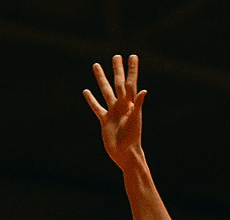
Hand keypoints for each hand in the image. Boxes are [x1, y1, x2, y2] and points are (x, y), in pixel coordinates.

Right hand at [84, 54, 145, 169]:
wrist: (125, 153)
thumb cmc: (133, 138)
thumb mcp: (135, 119)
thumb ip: (138, 104)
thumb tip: (143, 91)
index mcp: (130, 103)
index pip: (130, 82)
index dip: (132, 69)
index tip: (132, 56)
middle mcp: (122, 105)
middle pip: (118, 83)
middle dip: (117, 69)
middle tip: (116, 56)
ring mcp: (113, 112)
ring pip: (105, 91)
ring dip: (101, 79)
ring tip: (96, 65)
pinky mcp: (105, 120)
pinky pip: (97, 107)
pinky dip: (91, 99)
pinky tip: (86, 91)